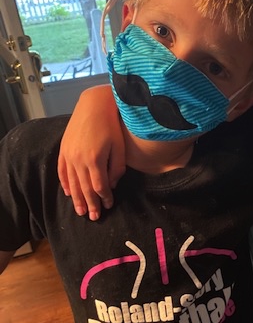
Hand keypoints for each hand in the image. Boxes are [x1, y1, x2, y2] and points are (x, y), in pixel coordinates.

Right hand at [57, 85, 125, 220]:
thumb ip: (116, 168)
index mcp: (95, 160)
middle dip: (90, 204)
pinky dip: (65, 183)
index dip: (104, 198)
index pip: (99, 186)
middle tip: (94, 218)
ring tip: (81, 212)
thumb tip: (112, 185)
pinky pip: (62, 171)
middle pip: (85, 188)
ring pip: (72, 182)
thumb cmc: (111, 125)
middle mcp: (79, 160)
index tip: (109, 206)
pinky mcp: (64, 149)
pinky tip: (68, 193)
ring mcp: (69, 155)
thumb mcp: (119, 147)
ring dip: (76, 199)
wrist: (93, 105)